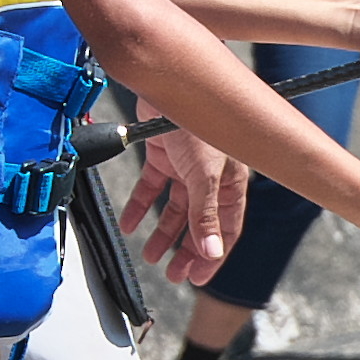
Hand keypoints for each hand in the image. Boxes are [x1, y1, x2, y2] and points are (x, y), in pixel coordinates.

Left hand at [128, 126, 243, 278]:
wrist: (169, 82)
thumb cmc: (199, 122)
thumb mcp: (205, 174)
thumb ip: (205, 215)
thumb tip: (211, 252)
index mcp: (229, 182)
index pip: (225, 228)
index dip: (213, 254)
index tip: (197, 277)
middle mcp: (209, 176)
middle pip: (199, 222)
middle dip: (186, 249)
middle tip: (173, 273)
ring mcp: (185, 166)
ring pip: (174, 208)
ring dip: (162, 233)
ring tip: (150, 254)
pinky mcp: (162, 154)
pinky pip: (150, 187)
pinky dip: (140, 206)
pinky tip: (130, 224)